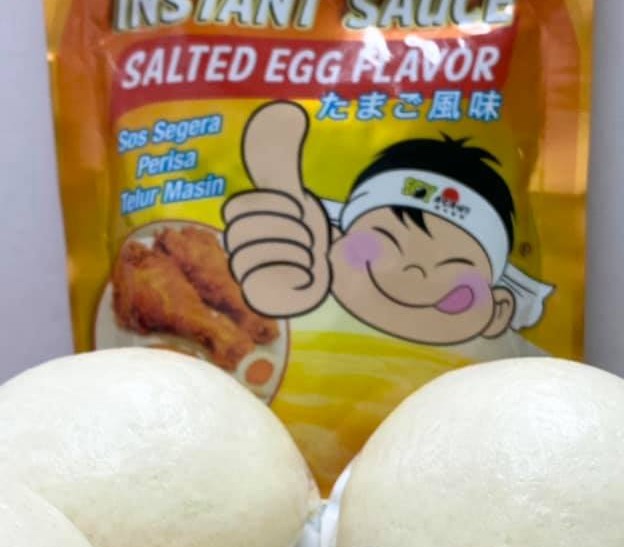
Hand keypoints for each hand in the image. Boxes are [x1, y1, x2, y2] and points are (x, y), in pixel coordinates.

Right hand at [223, 102, 330, 317]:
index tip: (297, 208)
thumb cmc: (304, 226)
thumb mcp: (293, 187)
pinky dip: (289, 277)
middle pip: (241, 235)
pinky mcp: (263, 301)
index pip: (236, 208)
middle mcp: (235, 248)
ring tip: (310, 253)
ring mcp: (245, 276)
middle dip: (285, 229)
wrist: (327, 266)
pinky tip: (307, 274)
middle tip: (307, 233)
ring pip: (250, 261)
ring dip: (292, 251)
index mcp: (239, 219)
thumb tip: (282, 107)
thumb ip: (280, 152)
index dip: (273, 206)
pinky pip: (259, 290)